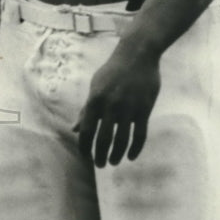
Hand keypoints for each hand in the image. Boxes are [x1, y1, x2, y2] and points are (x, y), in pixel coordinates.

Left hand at [73, 42, 160, 166]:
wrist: (138, 54)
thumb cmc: (114, 70)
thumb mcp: (96, 86)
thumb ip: (86, 109)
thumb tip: (75, 129)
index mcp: (95, 100)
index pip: (86, 131)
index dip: (85, 147)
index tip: (87, 156)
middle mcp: (111, 106)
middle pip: (103, 139)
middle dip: (100, 156)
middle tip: (100, 165)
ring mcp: (129, 108)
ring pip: (122, 140)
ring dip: (116, 155)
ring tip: (114, 162)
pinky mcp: (144, 109)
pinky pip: (140, 135)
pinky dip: (135, 148)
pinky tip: (131, 156)